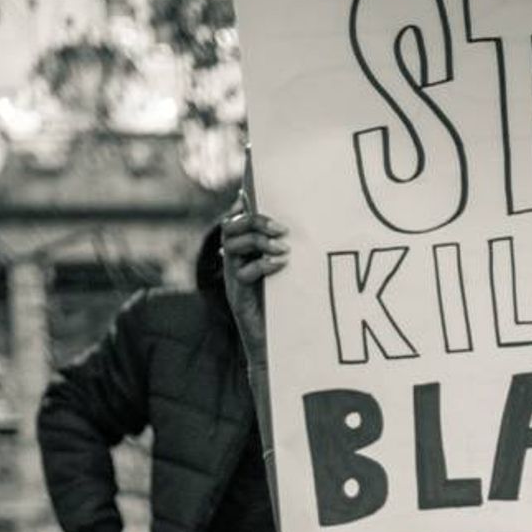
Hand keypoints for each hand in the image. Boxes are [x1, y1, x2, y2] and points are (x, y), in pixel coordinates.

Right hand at [221, 189, 288, 366]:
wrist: (276, 350)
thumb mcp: (291, 274)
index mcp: (246, 252)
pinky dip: (261, 265)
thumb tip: (300, 226)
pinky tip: (280, 266)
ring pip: (232, 246)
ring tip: (283, 249)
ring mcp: (234, 278)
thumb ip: (289, 251)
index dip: (245, 200)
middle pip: (231, 228)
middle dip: (254, 222)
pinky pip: (242, 273)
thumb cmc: (287, 310)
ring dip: (258, 242)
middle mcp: (235, 261)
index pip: (240, 218)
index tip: (254, 181)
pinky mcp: (238, 296)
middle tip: (281, 229)